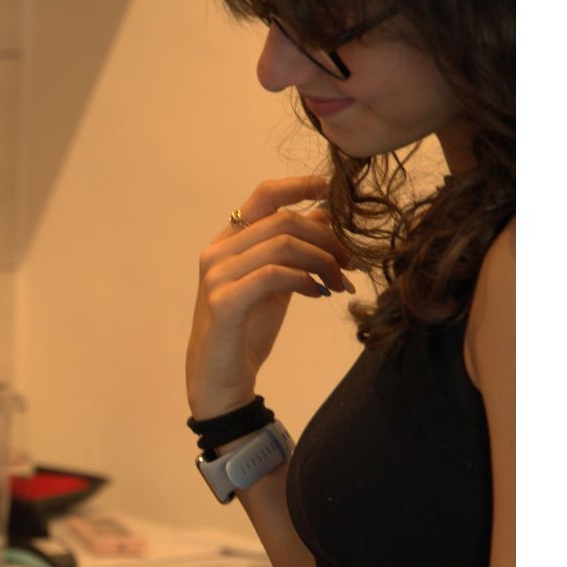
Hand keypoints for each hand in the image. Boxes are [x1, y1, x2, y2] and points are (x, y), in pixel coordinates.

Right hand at [185, 177, 354, 417]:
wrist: (220, 380)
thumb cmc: (246, 332)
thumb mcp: (277, 284)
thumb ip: (293, 251)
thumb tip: (324, 215)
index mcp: (227, 242)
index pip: (263, 196)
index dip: (300, 186)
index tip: (332, 190)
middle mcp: (217, 252)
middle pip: (283, 220)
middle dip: (326, 237)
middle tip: (349, 261)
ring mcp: (217, 276)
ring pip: (283, 244)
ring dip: (322, 260)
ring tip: (338, 282)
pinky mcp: (224, 301)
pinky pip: (275, 275)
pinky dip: (305, 280)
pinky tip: (318, 294)